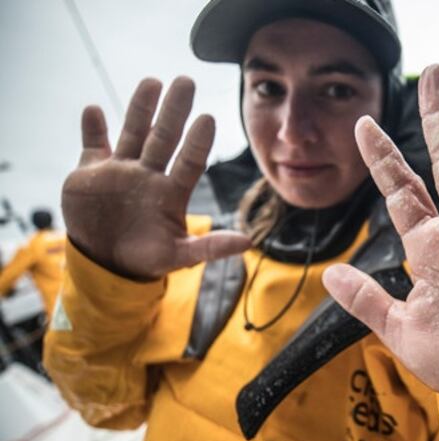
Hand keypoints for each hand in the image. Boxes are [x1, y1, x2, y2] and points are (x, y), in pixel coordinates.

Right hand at [62, 77, 249, 279]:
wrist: (105, 262)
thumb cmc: (147, 258)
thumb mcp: (179, 255)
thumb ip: (211, 247)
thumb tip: (248, 243)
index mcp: (172, 191)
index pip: (190, 160)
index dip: (198, 141)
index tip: (208, 118)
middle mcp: (150, 174)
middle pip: (164, 136)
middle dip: (174, 110)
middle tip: (187, 81)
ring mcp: (122, 169)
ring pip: (133, 132)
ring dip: (140, 108)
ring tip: (152, 82)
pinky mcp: (92, 172)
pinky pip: (92, 145)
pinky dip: (91, 129)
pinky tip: (93, 110)